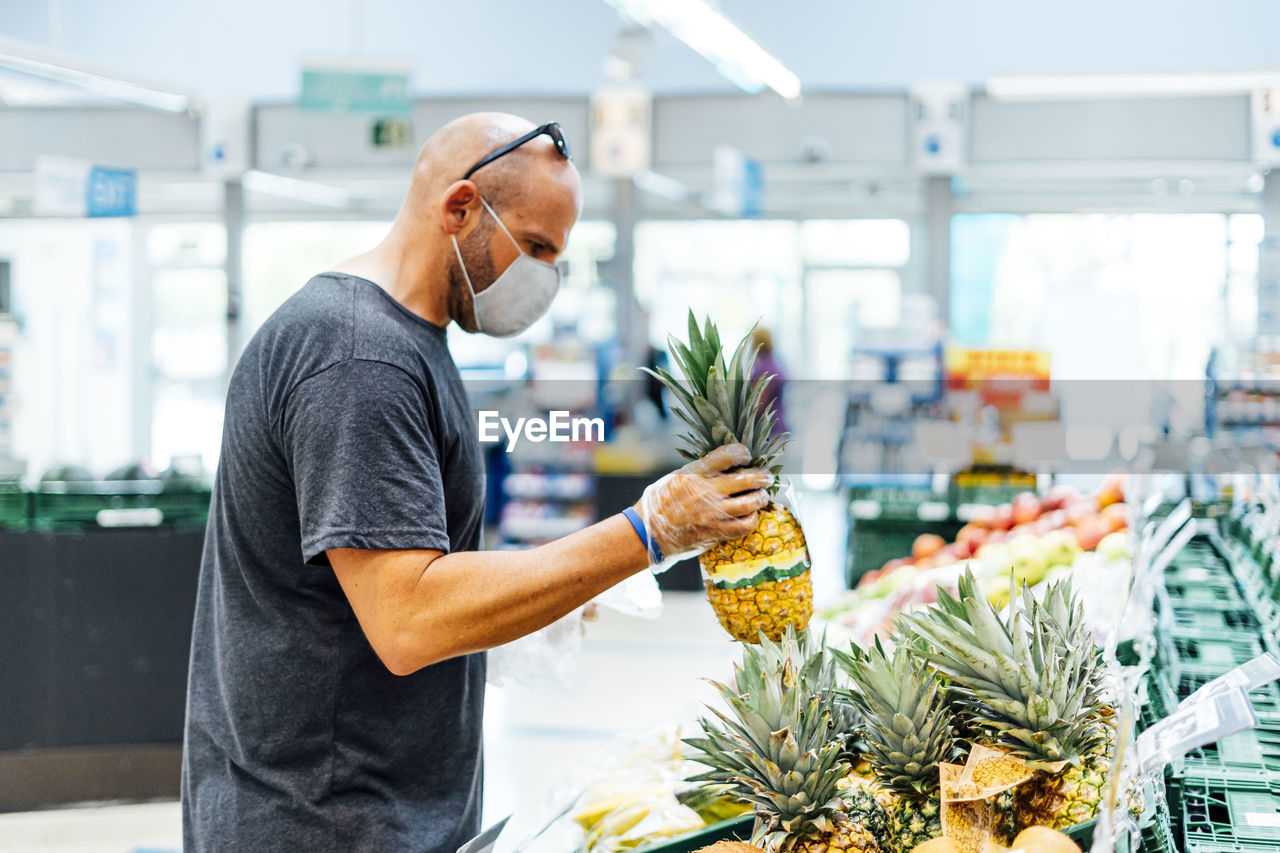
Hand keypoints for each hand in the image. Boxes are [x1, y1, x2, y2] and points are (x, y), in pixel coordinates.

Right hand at [636, 443, 770, 562]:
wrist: (649, 532)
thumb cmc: (660, 502)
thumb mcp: (676, 477)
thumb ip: (700, 470)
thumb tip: (725, 462)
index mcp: (695, 473)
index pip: (728, 455)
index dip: (743, 452)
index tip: (746, 455)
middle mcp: (707, 491)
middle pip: (747, 477)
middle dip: (762, 475)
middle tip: (766, 476)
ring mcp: (713, 513)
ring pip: (751, 501)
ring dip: (761, 497)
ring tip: (762, 495)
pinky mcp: (716, 531)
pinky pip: (745, 524)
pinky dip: (753, 518)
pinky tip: (751, 515)